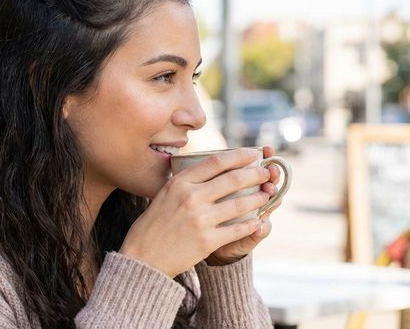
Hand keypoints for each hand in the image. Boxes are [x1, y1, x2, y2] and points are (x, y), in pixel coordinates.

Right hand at [119, 148, 270, 277]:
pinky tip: (258, 221)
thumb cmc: (153, 224)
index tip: (253, 153)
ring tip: (266, 195)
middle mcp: (191, 197)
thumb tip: (211, 169)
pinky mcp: (207, 241)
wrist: (143, 257)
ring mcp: (200, 219)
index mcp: (180, 183)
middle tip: (266, 173)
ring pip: (240, 204)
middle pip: (233, 180)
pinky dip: (251, 224)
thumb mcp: (164, 194)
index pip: (216, 162)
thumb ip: (185, 181)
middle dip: (255, 174)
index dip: (239, 155)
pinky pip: (237, 229)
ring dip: (258, 198)